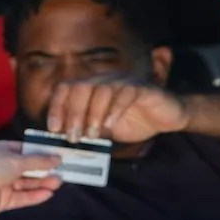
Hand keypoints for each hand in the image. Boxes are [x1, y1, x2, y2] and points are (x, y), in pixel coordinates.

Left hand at [0, 140, 63, 216]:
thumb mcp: (17, 160)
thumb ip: (38, 161)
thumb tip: (56, 158)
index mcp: (1, 151)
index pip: (24, 151)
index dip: (40, 155)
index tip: (56, 157)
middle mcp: (0, 167)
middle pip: (26, 170)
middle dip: (43, 171)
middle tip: (61, 173)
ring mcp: (0, 184)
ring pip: (25, 185)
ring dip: (41, 184)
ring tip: (58, 183)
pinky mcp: (1, 200)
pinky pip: (21, 198)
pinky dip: (34, 196)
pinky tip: (47, 194)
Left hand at [47, 77, 187, 144]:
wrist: (165, 117)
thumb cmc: (132, 121)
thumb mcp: (103, 129)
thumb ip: (86, 129)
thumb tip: (65, 140)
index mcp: (91, 87)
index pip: (65, 88)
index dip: (56, 106)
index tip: (53, 129)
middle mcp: (103, 79)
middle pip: (80, 87)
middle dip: (73, 113)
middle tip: (72, 137)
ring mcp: (122, 81)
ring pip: (101, 89)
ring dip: (92, 114)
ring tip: (91, 135)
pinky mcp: (141, 87)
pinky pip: (125, 93)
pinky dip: (115, 109)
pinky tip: (110, 125)